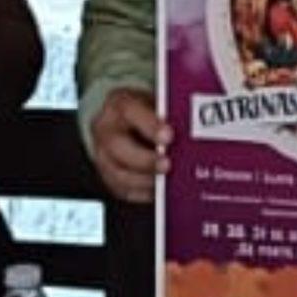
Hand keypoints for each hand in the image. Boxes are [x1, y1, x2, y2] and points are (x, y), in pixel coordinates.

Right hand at [91, 86, 170, 203]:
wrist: (126, 122)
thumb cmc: (147, 112)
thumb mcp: (157, 104)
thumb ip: (169, 115)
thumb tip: (194, 131)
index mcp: (120, 103)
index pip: (130, 111)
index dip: (150, 125)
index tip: (169, 136)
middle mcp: (106, 129)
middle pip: (118, 147)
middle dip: (145, 160)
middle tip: (168, 165)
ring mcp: (102, 154)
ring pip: (119, 174)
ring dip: (145, 180)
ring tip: (167, 182)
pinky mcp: (107, 176)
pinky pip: (123, 190)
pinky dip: (143, 193)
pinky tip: (159, 192)